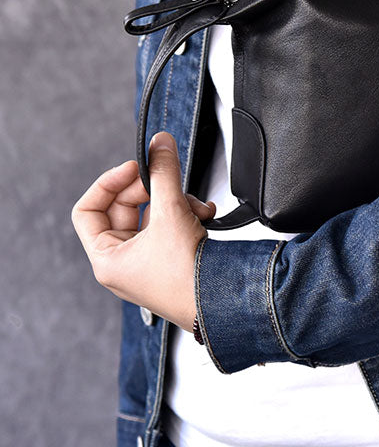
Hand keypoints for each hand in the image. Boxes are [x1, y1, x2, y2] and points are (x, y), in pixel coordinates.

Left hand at [71, 132, 215, 331]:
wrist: (222, 301)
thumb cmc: (187, 279)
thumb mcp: (171, 213)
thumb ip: (164, 173)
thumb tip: (159, 145)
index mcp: (107, 259)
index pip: (88, 210)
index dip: (108, 183)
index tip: (134, 168)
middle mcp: (124, 262)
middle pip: (124, 207)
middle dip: (152, 189)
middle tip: (166, 177)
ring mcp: (148, 261)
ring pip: (152, 214)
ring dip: (176, 200)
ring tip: (194, 203)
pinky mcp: (171, 259)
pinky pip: (171, 225)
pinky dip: (188, 213)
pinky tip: (204, 213)